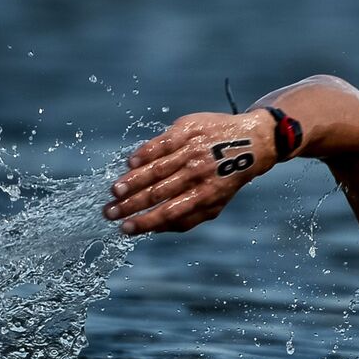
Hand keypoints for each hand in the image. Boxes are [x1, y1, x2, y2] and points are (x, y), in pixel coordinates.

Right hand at [103, 111, 275, 233]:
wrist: (250, 143)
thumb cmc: (226, 179)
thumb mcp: (215, 204)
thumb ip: (187, 219)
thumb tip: (155, 229)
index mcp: (204, 195)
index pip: (169, 212)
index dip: (145, 221)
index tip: (124, 228)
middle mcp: (197, 174)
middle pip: (158, 192)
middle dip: (130, 204)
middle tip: (109, 212)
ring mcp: (192, 151)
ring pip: (157, 168)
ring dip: (132, 181)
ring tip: (114, 190)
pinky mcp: (187, 130)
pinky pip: (162, 143)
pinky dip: (145, 153)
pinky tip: (129, 163)